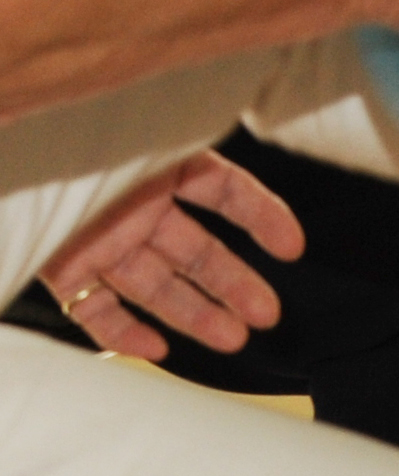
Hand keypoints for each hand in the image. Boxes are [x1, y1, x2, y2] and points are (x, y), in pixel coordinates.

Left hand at [39, 150, 302, 359]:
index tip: (292, 248)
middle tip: (267, 316)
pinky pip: (97, 309)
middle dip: (233, 284)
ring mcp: (97, 239)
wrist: (3, 158)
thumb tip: (236, 124)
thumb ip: (181, 148)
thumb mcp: (135, 136)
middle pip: (194, 249)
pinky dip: (124, 332)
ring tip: (233, 340)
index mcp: (155, 164)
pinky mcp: (63, 269)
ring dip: (195, 314)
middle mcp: (131, 204)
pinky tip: (156, 350)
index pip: (222, 191)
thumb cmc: (57, 136)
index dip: (261, 217)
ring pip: (155, 285)